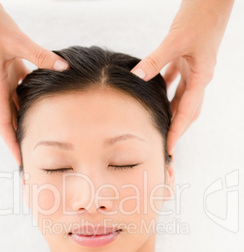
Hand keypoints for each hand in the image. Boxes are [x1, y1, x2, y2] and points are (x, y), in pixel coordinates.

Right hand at [0, 0, 68, 165]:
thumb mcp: (16, 40)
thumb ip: (40, 55)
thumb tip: (64, 67)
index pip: (3, 123)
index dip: (11, 143)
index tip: (19, 161)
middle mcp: (0, 88)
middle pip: (10, 122)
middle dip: (19, 140)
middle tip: (32, 158)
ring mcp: (5, 81)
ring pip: (17, 109)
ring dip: (26, 124)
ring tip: (40, 139)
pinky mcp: (11, 71)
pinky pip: (22, 92)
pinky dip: (32, 102)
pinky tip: (45, 107)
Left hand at [130, 0, 234, 154]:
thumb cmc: (200, 16)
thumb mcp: (175, 40)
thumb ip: (155, 60)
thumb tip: (136, 76)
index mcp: (201, 78)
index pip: (187, 112)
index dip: (177, 132)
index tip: (168, 148)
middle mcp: (199, 78)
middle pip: (188, 111)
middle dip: (177, 128)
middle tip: (164, 144)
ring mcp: (194, 70)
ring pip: (182, 98)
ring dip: (171, 112)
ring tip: (159, 126)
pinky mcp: (187, 60)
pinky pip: (176, 81)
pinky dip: (166, 91)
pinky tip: (155, 94)